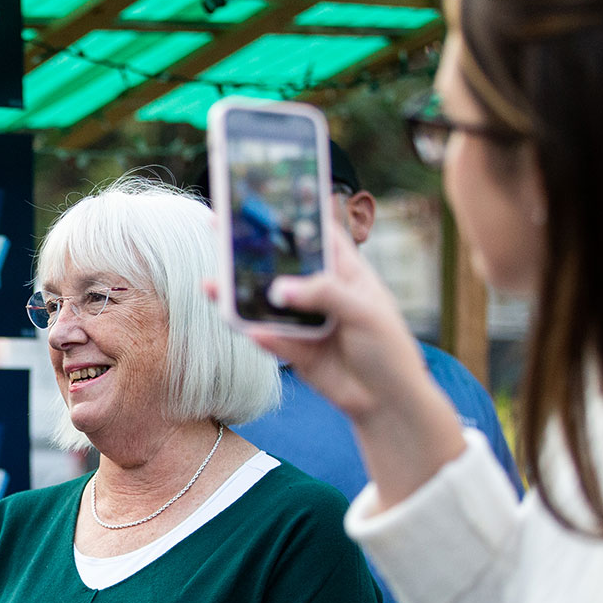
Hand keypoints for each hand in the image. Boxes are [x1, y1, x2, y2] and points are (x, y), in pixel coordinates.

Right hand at [238, 221, 467, 507]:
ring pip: (267, 304)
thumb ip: (324, 295)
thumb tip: (279, 289)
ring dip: (240, 296)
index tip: (264, 199)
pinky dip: (258, 334)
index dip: (293, 216)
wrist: (387, 404)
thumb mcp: (365, 313)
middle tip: (220, 233)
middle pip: (281, 266)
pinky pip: (270, 338)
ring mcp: (305, 322)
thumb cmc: (389, 350)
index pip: (317, 235)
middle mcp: (321, 293)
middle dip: (252, 253)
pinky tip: (247, 329)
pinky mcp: (295, 351)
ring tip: (213, 285)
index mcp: (346, 273)